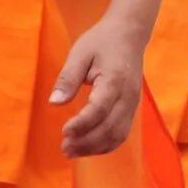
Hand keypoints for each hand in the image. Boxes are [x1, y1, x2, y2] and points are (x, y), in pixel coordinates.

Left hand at [52, 14, 149, 157]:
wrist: (129, 35)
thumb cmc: (102, 41)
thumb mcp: (79, 53)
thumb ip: (68, 78)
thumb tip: (54, 102)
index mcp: (114, 79)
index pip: (99, 108)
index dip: (82, 124)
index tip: (63, 132)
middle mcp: (128, 96)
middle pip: (110, 127)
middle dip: (86, 142)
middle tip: (64, 148)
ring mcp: (133, 104)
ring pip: (118, 135)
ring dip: (95, 148)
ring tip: (73, 152)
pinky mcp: (133, 109)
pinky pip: (122, 133)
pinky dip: (106, 145)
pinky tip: (89, 147)